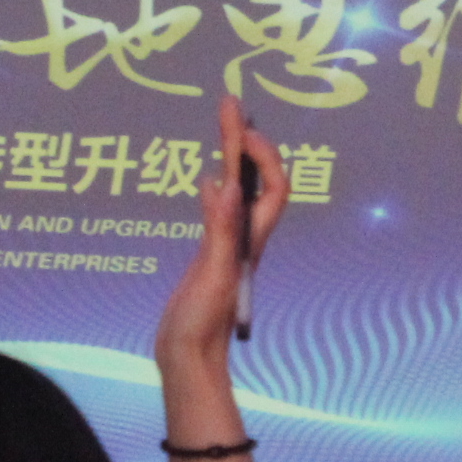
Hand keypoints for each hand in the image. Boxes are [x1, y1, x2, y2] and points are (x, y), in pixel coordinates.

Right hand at [158, 97, 284, 381]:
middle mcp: (243, 239)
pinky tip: (204, 180)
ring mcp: (227, 247)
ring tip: (224, 129)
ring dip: (233, 158)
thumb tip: (223, 184)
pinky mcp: (210, 257)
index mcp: (248, 240)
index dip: (262, 154)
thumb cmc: (203, 323)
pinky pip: (217, 212)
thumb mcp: (214, 273)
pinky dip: (214, 188)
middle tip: (230, 103)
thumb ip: (220, 231)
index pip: (272, 185)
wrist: (190, 358)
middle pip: (253, 180)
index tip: (241, 126)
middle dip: (245, 140)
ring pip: (237, 192)